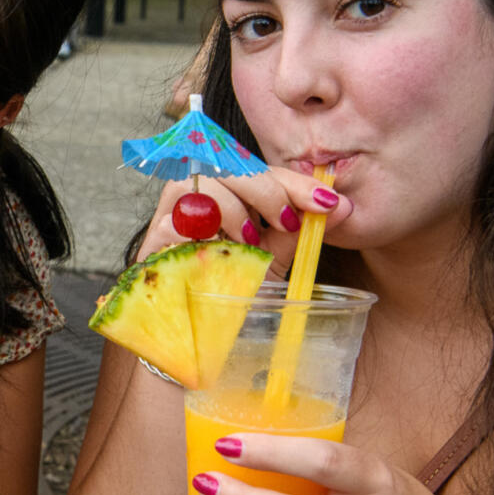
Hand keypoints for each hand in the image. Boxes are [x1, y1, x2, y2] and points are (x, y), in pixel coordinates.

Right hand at [133, 170, 350, 277]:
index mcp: (227, 190)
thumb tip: (342, 207)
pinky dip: (202, 234)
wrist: (199, 331)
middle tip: (287, 223)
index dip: (293, 181)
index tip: (326, 201)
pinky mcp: (151, 239)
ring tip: (249, 242)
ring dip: (232, 210)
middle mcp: (195, 192)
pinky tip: (218, 252)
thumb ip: (299, 231)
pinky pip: (173, 221)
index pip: (259, 168)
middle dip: (264, 189)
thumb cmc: (234, 288)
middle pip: (225, 164)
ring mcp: (168, 213)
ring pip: (197, 183)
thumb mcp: (274, 257)